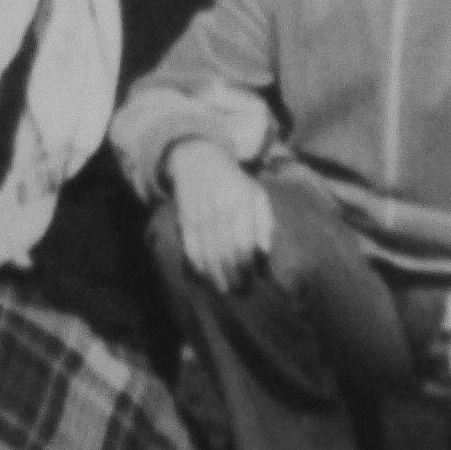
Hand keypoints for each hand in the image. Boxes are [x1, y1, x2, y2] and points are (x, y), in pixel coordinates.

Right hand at [163, 140, 276, 292]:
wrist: (199, 160)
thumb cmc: (235, 183)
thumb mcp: (257, 195)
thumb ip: (265, 224)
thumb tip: (264, 254)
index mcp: (241, 204)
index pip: (244, 244)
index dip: (247, 266)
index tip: (252, 278)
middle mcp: (220, 211)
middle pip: (225, 254)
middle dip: (233, 276)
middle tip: (239, 289)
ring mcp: (200, 216)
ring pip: (208, 255)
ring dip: (216, 276)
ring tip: (224, 289)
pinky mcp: (185, 220)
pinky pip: (190, 249)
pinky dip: (198, 266)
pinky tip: (205, 276)